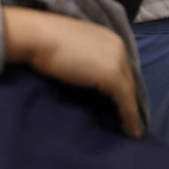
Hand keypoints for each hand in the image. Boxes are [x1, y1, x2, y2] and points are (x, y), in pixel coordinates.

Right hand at [1, 7, 141, 137]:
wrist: (38, 37)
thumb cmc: (45, 40)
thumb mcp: (73, 48)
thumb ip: (85, 57)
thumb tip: (86, 75)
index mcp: (108, 38)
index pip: (120, 67)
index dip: (121, 87)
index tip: (119, 103)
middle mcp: (118, 47)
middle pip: (127, 80)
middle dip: (128, 99)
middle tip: (126, 119)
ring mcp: (117, 61)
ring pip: (129, 92)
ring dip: (130, 112)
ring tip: (129, 130)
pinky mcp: (112, 77)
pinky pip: (126, 102)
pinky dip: (128, 118)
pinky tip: (128, 132)